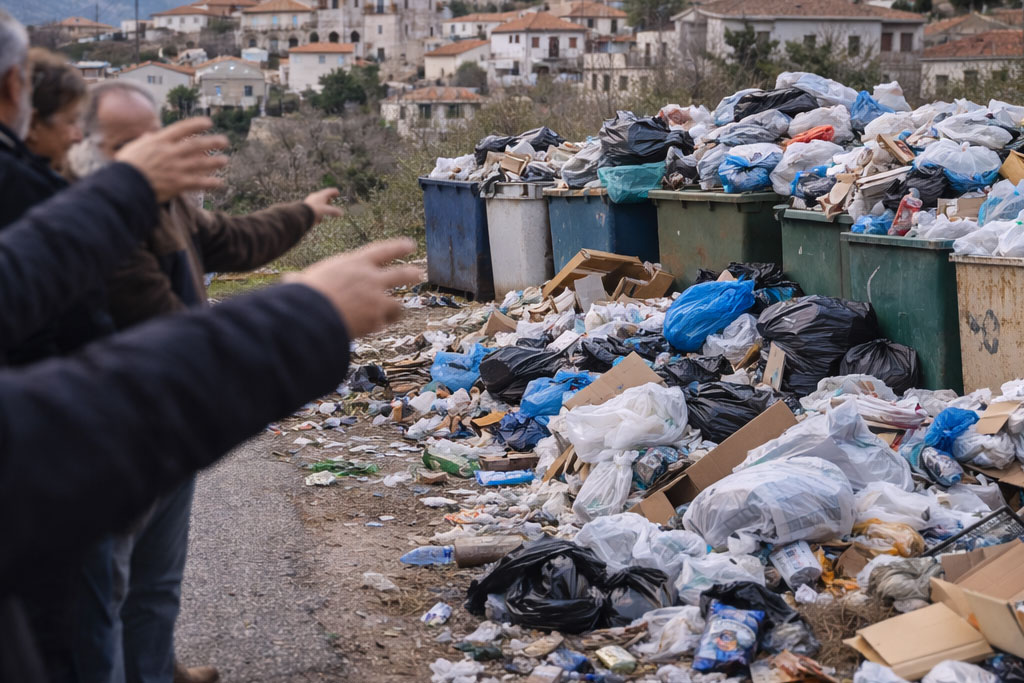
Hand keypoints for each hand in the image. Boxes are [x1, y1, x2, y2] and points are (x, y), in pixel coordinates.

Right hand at [115, 118, 228, 202]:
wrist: (125, 185)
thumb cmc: (125, 166)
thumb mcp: (133, 148)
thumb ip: (144, 141)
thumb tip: (148, 136)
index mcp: (159, 141)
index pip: (182, 129)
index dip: (197, 124)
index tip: (208, 123)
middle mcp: (170, 152)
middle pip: (197, 145)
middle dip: (212, 142)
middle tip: (224, 141)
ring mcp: (176, 168)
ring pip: (201, 163)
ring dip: (215, 161)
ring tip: (225, 160)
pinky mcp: (178, 183)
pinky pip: (199, 182)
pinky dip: (210, 183)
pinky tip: (220, 183)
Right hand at [285, 239, 421, 337]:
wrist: (311, 314)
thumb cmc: (303, 294)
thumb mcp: (305, 278)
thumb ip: (306, 279)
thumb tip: (289, 281)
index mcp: (355, 263)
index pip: (383, 250)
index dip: (398, 247)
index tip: (410, 245)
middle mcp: (371, 278)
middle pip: (401, 274)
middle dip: (411, 274)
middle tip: (418, 274)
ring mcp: (377, 299)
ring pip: (397, 304)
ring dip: (395, 309)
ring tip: (395, 313)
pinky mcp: (377, 319)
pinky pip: (383, 323)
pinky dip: (377, 326)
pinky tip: (369, 328)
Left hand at [303, 187, 342, 223]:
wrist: (301, 214)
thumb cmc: (315, 210)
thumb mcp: (326, 210)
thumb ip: (334, 211)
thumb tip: (341, 213)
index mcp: (320, 195)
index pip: (329, 191)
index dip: (334, 192)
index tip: (337, 193)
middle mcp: (315, 197)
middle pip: (323, 196)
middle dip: (328, 198)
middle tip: (332, 200)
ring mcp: (310, 202)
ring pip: (319, 202)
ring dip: (323, 205)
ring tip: (326, 208)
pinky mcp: (307, 208)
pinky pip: (314, 208)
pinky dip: (318, 210)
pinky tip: (319, 216)